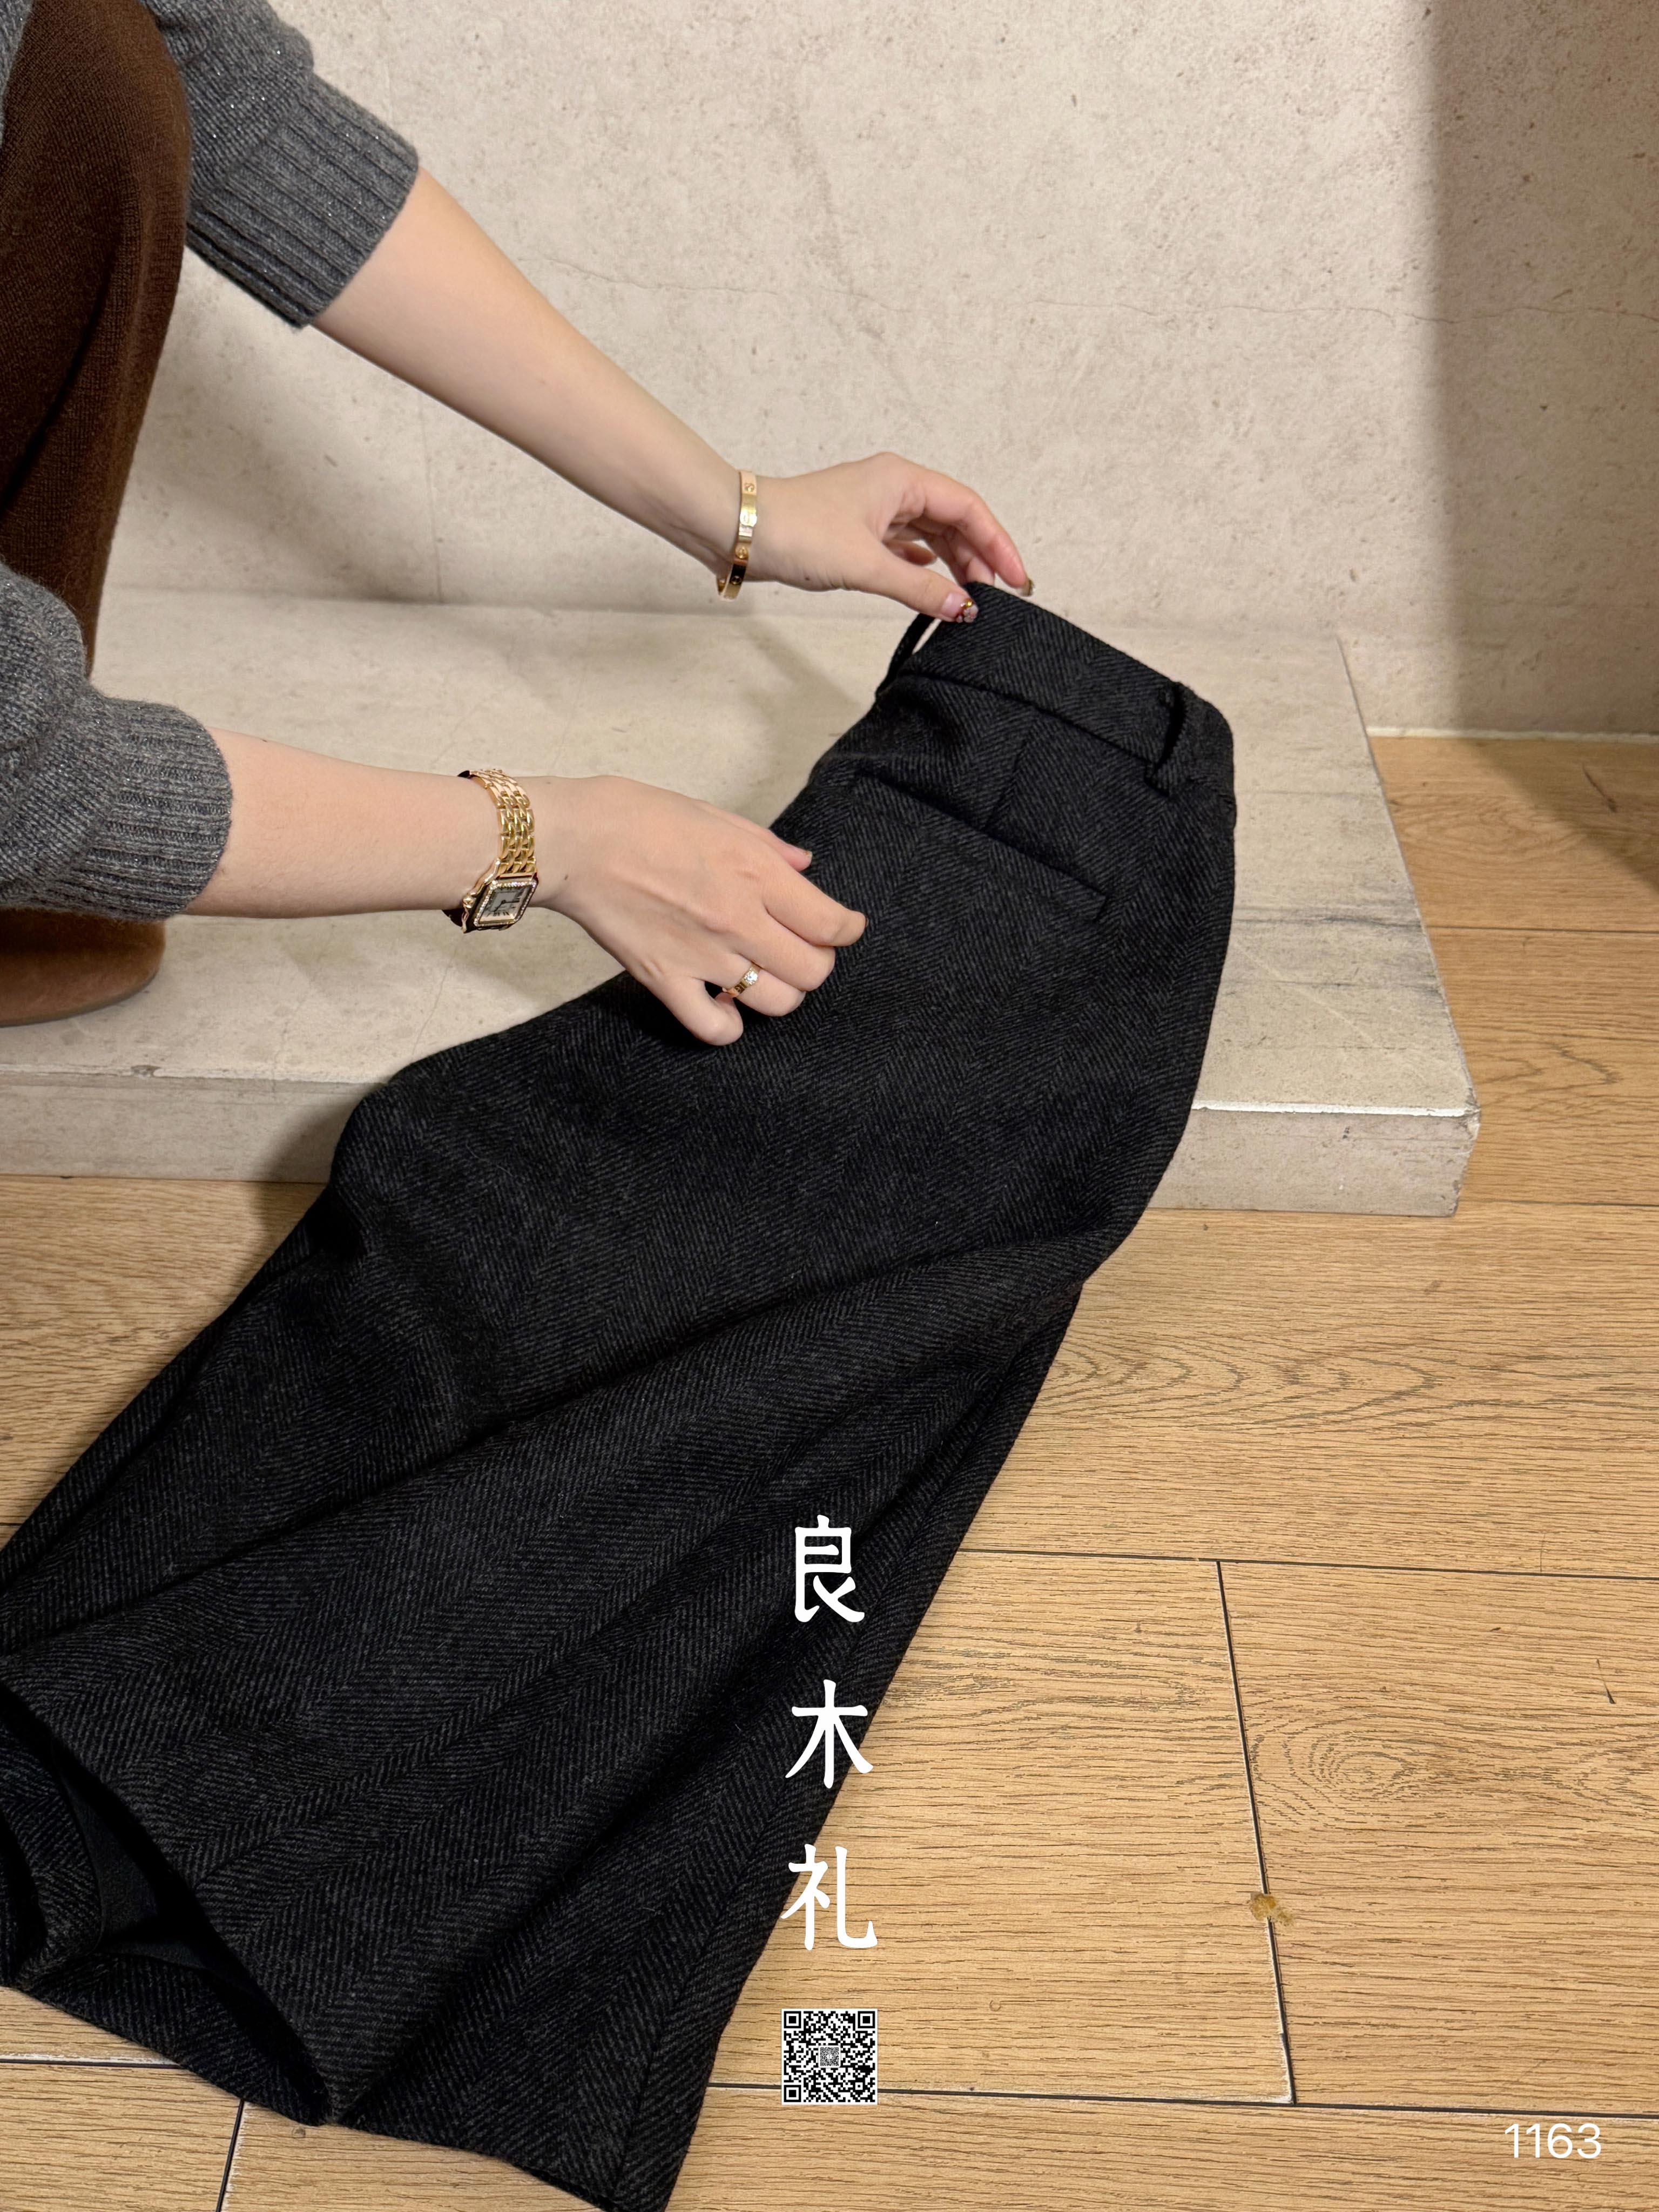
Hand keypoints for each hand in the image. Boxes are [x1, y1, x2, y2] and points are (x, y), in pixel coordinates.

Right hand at [528, 773, 865, 1045]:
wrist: (572, 840)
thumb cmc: (637, 817)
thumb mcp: (715, 816)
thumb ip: (767, 846)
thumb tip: (804, 865)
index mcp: (755, 873)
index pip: (831, 923)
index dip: (848, 929)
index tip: (844, 927)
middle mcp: (738, 920)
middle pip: (813, 971)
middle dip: (816, 963)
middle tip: (800, 949)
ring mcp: (702, 956)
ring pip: (776, 1003)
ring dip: (779, 993)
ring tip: (764, 975)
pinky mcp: (665, 980)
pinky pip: (714, 1028)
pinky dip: (728, 1025)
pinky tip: (725, 1005)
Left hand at [739, 454, 1029, 622]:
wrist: (740, 532)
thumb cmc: (795, 532)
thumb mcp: (866, 565)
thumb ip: (919, 588)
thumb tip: (962, 608)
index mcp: (901, 480)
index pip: (968, 507)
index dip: (997, 542)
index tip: (1016, 578)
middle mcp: (892, 488)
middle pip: (953, 520)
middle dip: (976, 557)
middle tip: (991, 599)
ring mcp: (873, 509)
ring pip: (929, 534)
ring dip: (951, 563)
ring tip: (966, 598)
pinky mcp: (855, 531)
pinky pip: (904, 545)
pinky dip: (921, 565)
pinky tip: (931, 584)